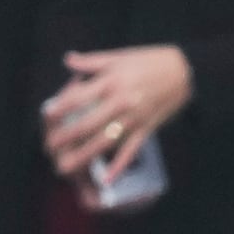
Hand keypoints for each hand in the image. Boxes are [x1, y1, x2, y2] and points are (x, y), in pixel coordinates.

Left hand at [40, 42, 193, 179]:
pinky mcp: (147, 130)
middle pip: (87, 124)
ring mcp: (134, 119)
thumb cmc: (151, 61)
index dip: (60, 108)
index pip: (78, 98)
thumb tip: (67, 60)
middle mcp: (120, 103)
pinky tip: (106, 178)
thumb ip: (91, 61)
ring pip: (105, 141)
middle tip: (50, 147)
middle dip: (66, 137)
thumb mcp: (119, 56)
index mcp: (110, 82)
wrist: (185, 73)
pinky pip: (131, 151)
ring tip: (67, 167)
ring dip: (84, 156)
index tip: (47, 117)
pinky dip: (119, 166)